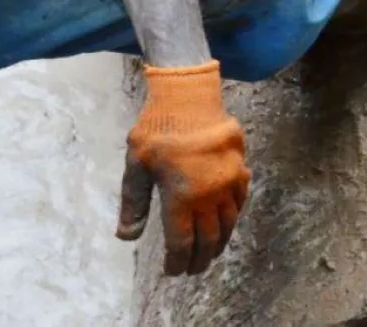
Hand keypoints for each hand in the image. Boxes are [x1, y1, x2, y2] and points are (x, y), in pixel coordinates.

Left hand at [116, 60, 250, 275]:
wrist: (189, 95)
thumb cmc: (157, 128)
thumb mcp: (136, 164)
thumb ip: (133, 202)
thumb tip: (126, 236)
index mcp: (181, 197)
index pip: (182, 243)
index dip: (177, 262)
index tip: (172, 271)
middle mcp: (209, 196)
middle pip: (208, 240)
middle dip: (199, 260)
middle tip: (192, 270)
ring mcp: (228, 184)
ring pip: (227, 225)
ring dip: (218, 244)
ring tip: (209, 254)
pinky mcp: (239, 169)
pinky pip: (240, 203)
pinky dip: (233, 219)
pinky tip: (226, 223)